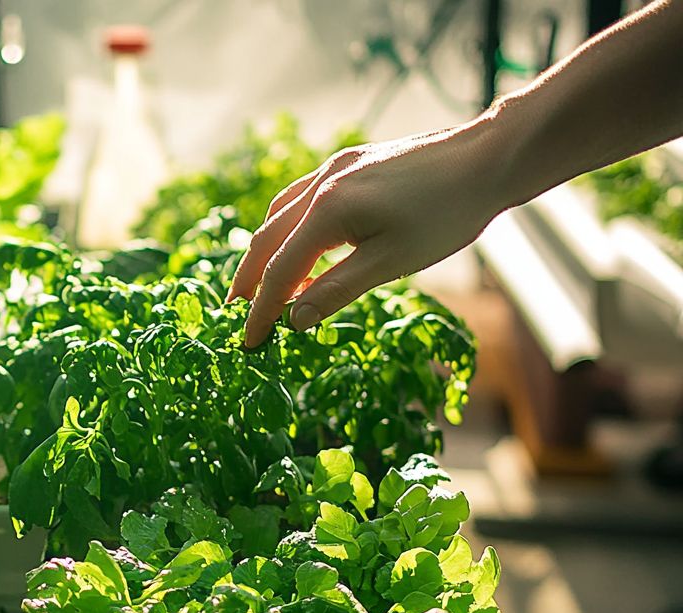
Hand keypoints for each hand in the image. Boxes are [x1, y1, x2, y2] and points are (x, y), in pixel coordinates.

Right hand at [227, 123, 502, 347]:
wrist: (488, 158)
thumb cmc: (446, 216)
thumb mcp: (390, 263)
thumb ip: (336, 291)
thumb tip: (292, 321)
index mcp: (327, 210)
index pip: (280, 271)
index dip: (261, 311)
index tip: (249, 343)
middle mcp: (321, 183)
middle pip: (267, 238)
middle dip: (249, 280)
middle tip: (236, 315)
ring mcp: (334, 168)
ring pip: (280, 214)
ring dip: (265, 252)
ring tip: (262, 286)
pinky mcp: (350, 163)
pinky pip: (300, 198)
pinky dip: (288, 228)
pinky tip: (299, 246)